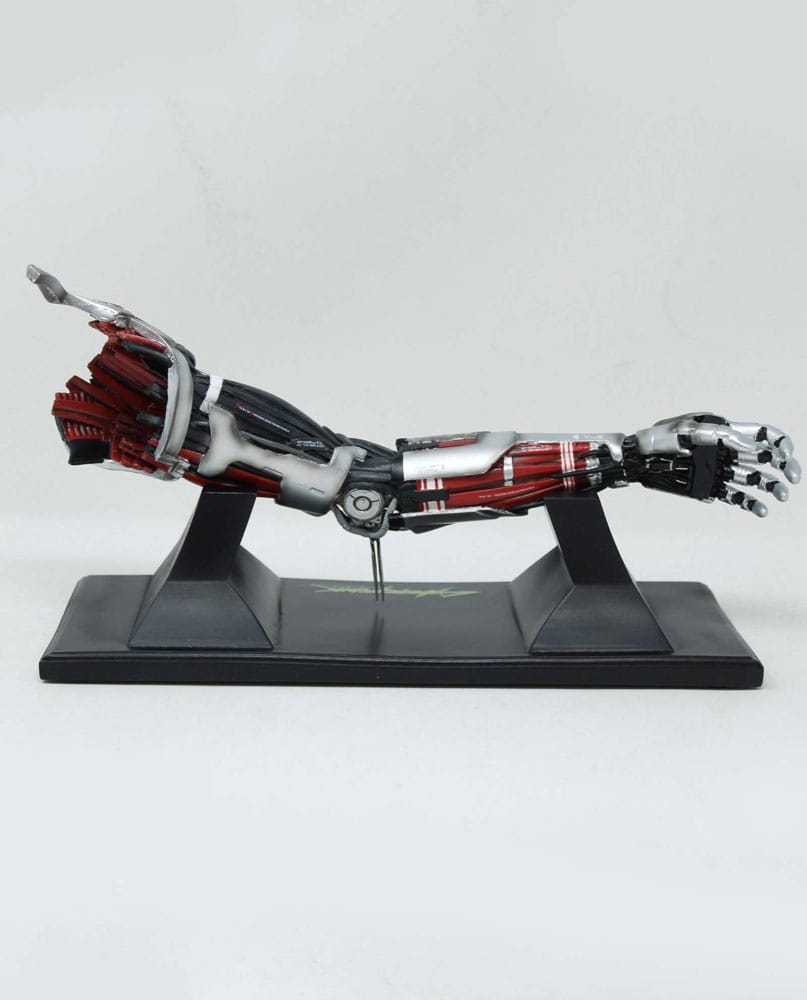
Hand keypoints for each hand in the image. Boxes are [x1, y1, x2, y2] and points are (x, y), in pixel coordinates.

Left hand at [624, 413, 799, 516]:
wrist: (640, 459)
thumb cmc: (661, 437)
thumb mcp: (689, 428)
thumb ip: (721, 435)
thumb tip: (750, 445)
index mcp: (726, 432)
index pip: (762, 434)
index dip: (779, 442)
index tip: (787, 454)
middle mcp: (727, 452)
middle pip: (765, 459)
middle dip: (784, 467)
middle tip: (793, 479)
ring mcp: (719, 471)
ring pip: (754, 480)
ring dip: (771, 487)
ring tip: (780, 497)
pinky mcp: (710, 487)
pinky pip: (735, 496)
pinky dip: (750, 504)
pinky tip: (762, 510)